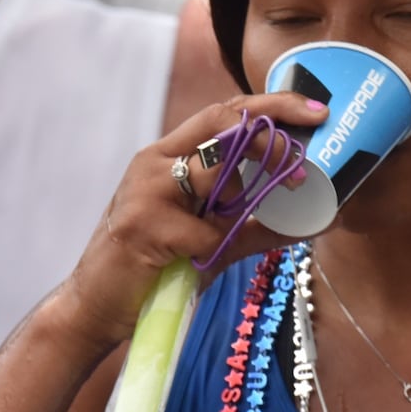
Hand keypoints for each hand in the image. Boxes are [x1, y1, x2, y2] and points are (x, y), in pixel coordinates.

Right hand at [61, 92, 327, 350]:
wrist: (95, 307)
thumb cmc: (154, 271)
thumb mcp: (209, 240)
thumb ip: (252, 223)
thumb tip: (313, 220)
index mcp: (167, 157)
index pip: (224, 114)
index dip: (272, 104)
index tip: (315, 112)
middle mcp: (154, 163)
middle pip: (221, 122)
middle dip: (272, 129)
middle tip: (307, 152)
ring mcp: (146, 191)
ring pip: (216, 172)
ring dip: (248, 194)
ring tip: (249, 220)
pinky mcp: (144, 227)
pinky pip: (206, 232)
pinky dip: (218, 249)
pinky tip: (199, 263)